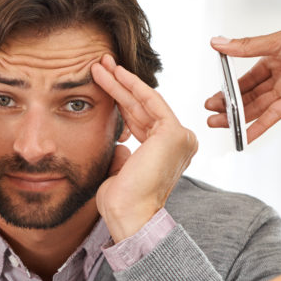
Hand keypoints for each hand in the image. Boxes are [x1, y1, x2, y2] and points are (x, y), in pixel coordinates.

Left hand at [90, 55, 197, 240]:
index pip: (141, 121)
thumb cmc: (123, 202)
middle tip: (101, 66)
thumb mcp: (121, 171)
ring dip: (121, 81)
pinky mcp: (174, 133)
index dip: (121, 102)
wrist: (130, 215)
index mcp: (167, 154)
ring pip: (145, 102)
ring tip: (100, 65)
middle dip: (120, 86)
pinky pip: (151, 101)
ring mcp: (180, 138)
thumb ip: (124, 154)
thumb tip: (119, 143)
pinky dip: (132, 85)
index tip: (102, 86)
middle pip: (143, 108)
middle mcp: (179, 145)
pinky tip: (115, 73)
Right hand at [206, 10, 280, 141]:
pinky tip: (247, 134)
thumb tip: (219, 43)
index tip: (213, 98)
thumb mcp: (275, 40)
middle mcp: (280, 73)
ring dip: (239, 116)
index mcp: (273, 56)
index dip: (228, 89)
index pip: (245, 77)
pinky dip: (261, 124)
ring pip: (259, 105)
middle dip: (230, 106)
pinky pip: (276, 114)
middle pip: (249, 94)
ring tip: (220, 123)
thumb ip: (245, 47)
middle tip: (212, 114)